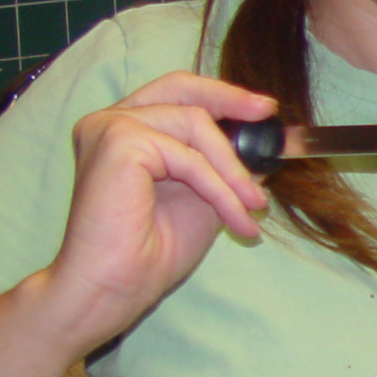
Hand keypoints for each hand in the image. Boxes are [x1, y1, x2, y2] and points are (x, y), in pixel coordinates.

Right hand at [42, 73, 275, 345]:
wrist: (112, 288)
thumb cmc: (149, 252)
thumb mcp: (201, 197)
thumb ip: (222, 166)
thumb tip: (263, 148)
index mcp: (124, 131)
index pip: (176, 93)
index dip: (221, 95)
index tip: (263, 110)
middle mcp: (109, 121)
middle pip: (181, 87)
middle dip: (230, 99)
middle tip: (266, 114)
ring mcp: (110, 128)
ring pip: (195, 124)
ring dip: (233, 170)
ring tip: (253, 208)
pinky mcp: (119, 143)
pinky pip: (190, 158)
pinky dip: (221, 188)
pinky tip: (237, 218)